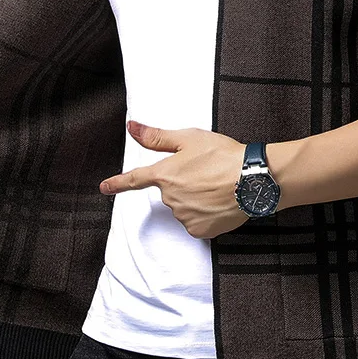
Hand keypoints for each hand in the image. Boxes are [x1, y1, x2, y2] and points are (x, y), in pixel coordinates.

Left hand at [100, 121, 248, 239]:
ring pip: (184, 207)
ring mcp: (185, 216)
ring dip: (196, 198)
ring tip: (217, 186)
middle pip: (170, 191)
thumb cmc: (224, 155)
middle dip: (184, 183)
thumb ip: (157, 137)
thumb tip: (132, 128)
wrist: (253, 179)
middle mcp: (170, 198)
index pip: (134, 179)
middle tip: (207, 172)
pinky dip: (206, 214)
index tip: (104, 187)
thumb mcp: (189, 138)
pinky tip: (219, 202)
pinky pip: (197, 222)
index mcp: (164, 174)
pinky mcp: (200, 230)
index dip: (117, 183)